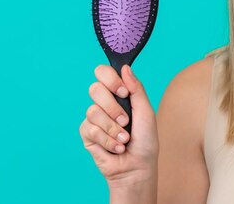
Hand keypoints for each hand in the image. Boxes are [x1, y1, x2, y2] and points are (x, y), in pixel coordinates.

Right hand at [79, 64, 158, 188]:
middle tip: (125, 120)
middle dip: (112, 107)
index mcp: (119, 94)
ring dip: (113, 128)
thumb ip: (136, 89)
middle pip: (94, 89)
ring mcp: (94, 119)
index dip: (110, 79)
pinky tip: (116, 147)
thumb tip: (125, 67)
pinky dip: (107, 140)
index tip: (123, 92)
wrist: (137, 166)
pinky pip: (90, 129)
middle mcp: (105, 103)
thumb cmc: (145, 139)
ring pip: (93, 111)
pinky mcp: (87, 135)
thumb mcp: (145, 111)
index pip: (103, 73)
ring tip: (124, 139)